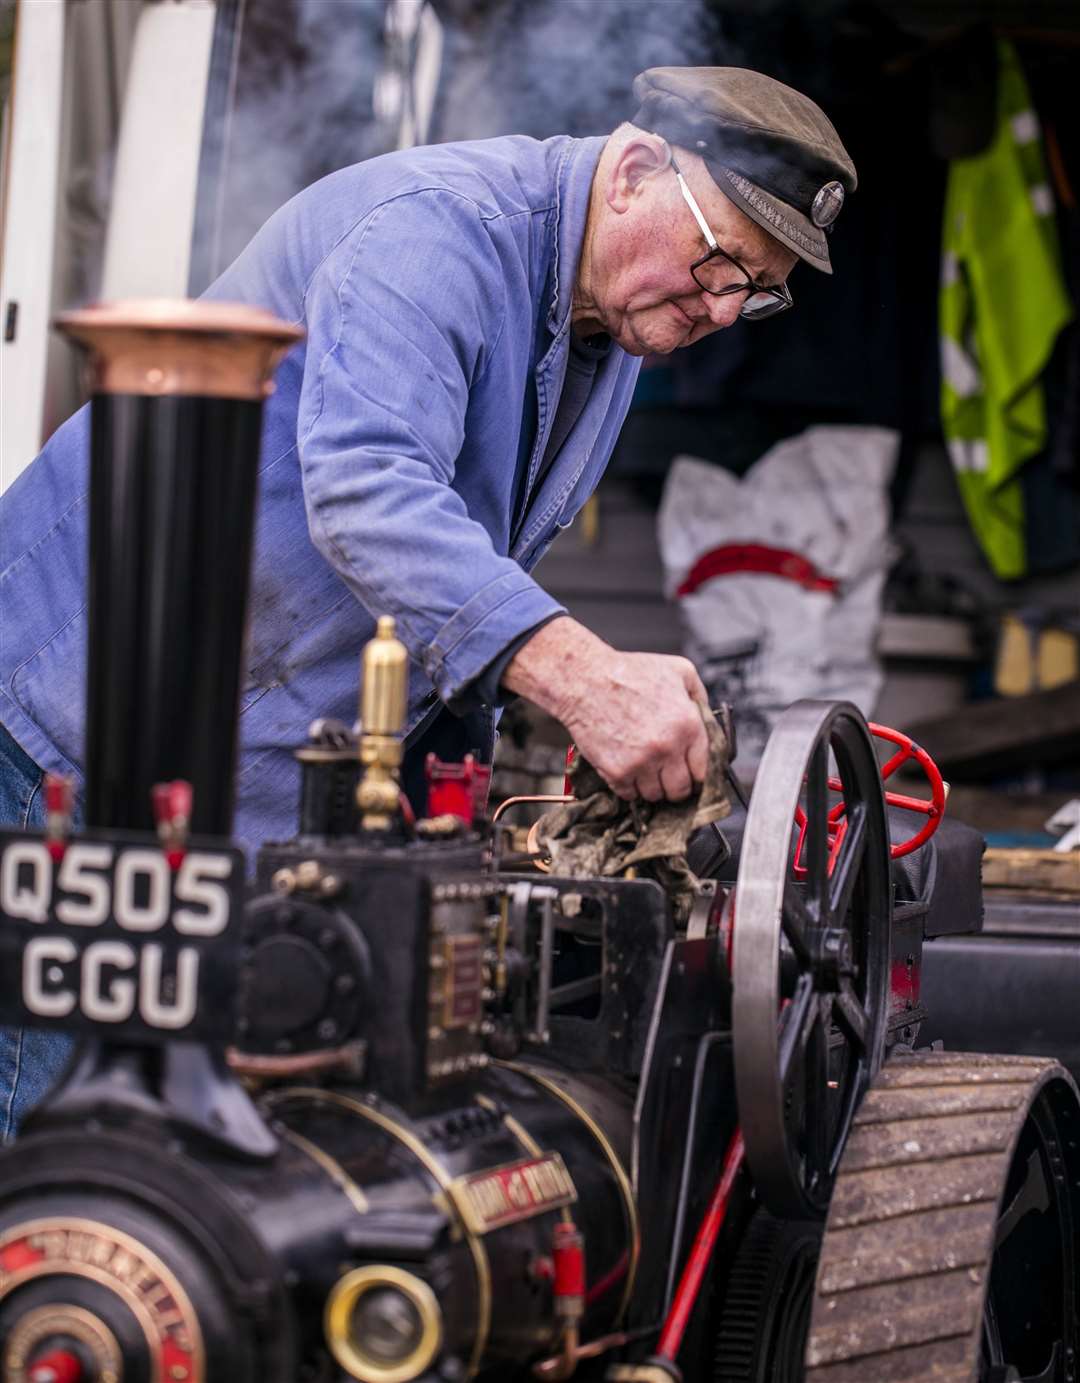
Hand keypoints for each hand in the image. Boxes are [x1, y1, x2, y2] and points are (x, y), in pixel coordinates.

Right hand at [503, 617, 708, 801]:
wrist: (584, 679)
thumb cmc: (627, 672)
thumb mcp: (678, 670)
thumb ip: (699, 695)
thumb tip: (707, 716)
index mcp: (688, 726)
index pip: (704, 771)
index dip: (697, 774)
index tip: (690, 774)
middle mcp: (668, 748)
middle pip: (680, 790)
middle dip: (675, 785)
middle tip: (667, 775)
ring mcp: (642, 763)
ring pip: (655, 796)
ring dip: (651, 787)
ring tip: (644, 770)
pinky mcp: (616, 772)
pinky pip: (629, 795)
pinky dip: (629, 787)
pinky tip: (627, 769)